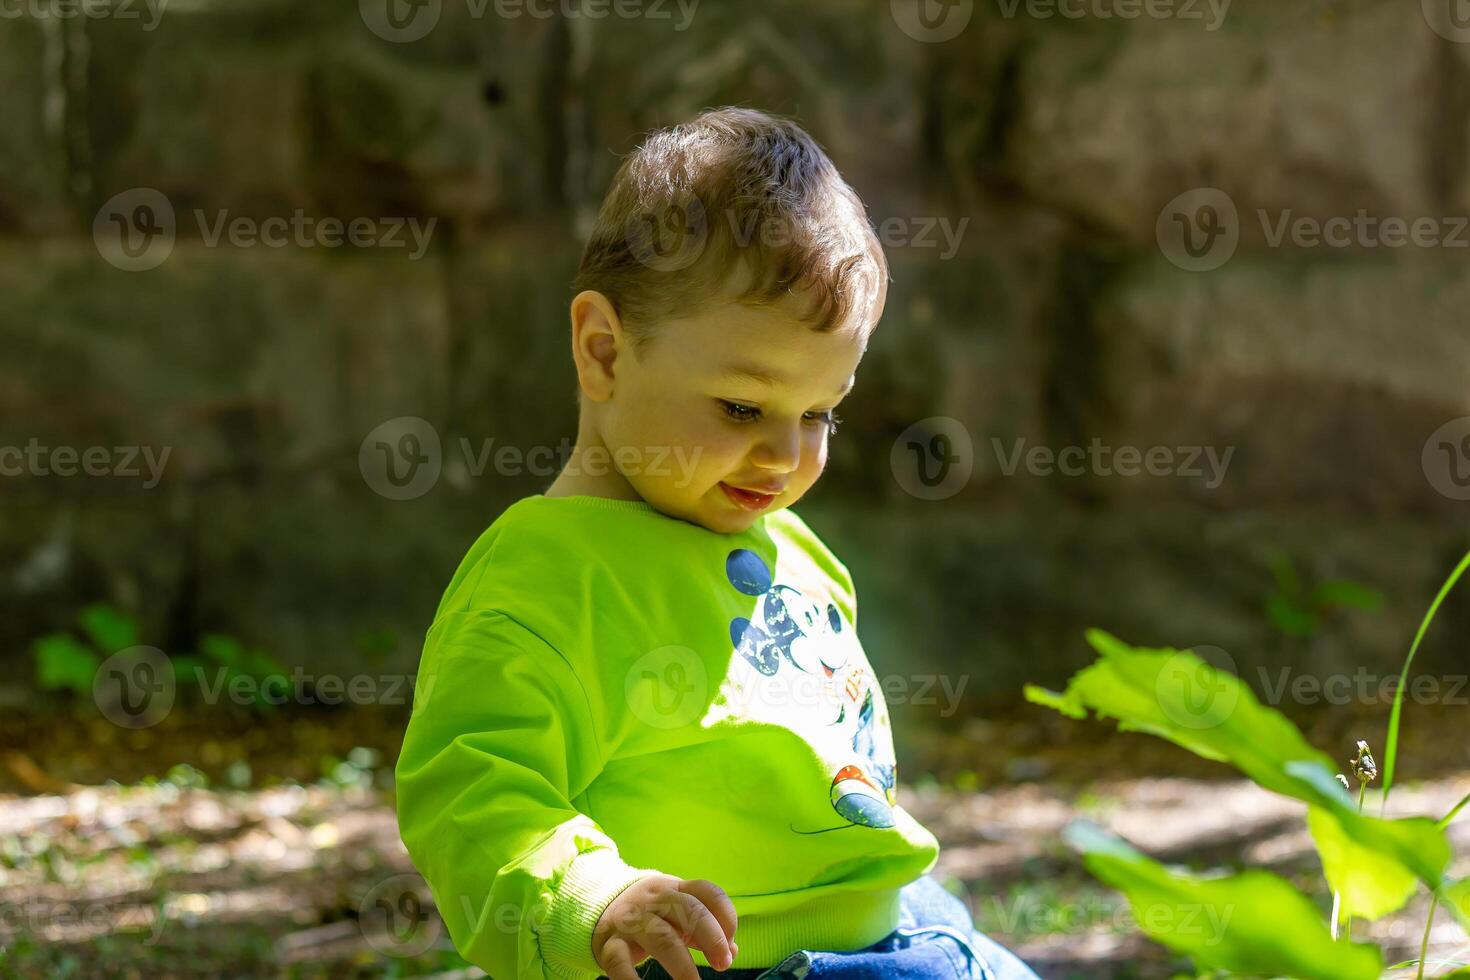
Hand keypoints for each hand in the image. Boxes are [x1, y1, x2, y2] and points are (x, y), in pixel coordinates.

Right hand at [592, 874, 738, 979]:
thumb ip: (704, 930)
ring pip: (661, 937)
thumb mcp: (677, 913)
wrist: (598, 906)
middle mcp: (655, 900)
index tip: (730, 945)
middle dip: (711, 937)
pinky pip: (620, 962)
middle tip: (723, 963)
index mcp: (675, 888)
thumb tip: (732, 951)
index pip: (707, 892)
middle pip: (689, 910)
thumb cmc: (651, 914)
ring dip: (682, 964)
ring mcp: (632, 920)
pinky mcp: (610, 943)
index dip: (726, 916)